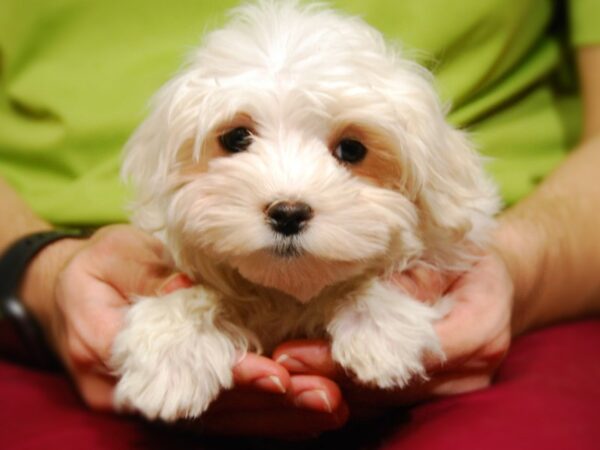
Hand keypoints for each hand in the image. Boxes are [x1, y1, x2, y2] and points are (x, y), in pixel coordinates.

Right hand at [19, 224, 347, 435]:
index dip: (228, 377)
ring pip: (217, 421)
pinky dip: (261, 415)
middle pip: (206, 409)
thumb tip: (191, 289)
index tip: (276, 376)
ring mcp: (148, 402)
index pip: (177, 370)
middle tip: (324, 399)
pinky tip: (302, 414)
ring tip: (328, 409)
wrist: (66, 293)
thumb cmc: (94, 266)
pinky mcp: (169, 400)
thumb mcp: (115, 254)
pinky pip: (218, 416)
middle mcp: (129, 390)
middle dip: (268, 406)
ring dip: (275, 418)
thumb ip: (151, 273)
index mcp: (107, 348)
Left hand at [272, 249, 512, 417]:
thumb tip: (364, 303)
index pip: (405, 355)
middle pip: (391, 388)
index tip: (296, 352)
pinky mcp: (439, 395)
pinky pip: (387, 403)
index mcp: (481, 329)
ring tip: (284, 374)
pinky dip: (348, 392)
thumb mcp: (444, 253)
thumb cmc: (465, 259)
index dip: (348, 359)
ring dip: (333, 390)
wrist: (491, 281)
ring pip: (385, 404)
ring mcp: (459, 389)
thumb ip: (412, 279)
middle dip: (331, 379)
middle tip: (278, 367)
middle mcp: (473, 371)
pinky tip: (311, 377)